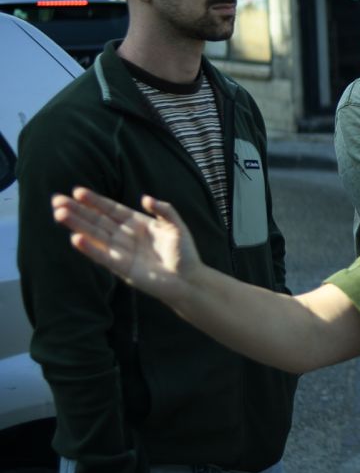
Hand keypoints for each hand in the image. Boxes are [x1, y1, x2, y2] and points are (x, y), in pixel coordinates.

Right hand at [52, 188, 199, 305]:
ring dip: (77, 225)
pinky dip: (90, 248)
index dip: (95, 201)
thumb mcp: (176, 227)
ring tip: (59, 214)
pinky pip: (102, 256)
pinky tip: (76, 239)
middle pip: (97, 220)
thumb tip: (145, 198)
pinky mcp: (122, 268)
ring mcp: (122, 251)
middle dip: (78, 210)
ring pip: (95, 235)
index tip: (77, 191)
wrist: (189, 280)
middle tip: (57, 200)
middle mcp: (125, 236)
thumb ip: (165, 210)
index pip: (111, 209)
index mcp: (137, 223)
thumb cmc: (184, 254)